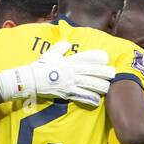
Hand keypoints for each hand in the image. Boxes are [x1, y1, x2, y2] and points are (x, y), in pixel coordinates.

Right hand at [0, 40, 115, 106]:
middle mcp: (71, 71)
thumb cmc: (40, 67)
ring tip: (108, 87)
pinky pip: (81, 96)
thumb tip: (67, 43)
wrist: (30, 80)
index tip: (106, 57)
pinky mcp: (67, 93)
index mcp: (68, 61)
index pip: (86, 57)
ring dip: (100, 86)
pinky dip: (90, 98)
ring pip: (89, 83)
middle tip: (113, 73)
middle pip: (91, 71)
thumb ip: (60, 48)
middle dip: (104, 72)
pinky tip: (97, 100)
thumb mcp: (49, 54)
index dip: (97, 57)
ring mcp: (70, 82)